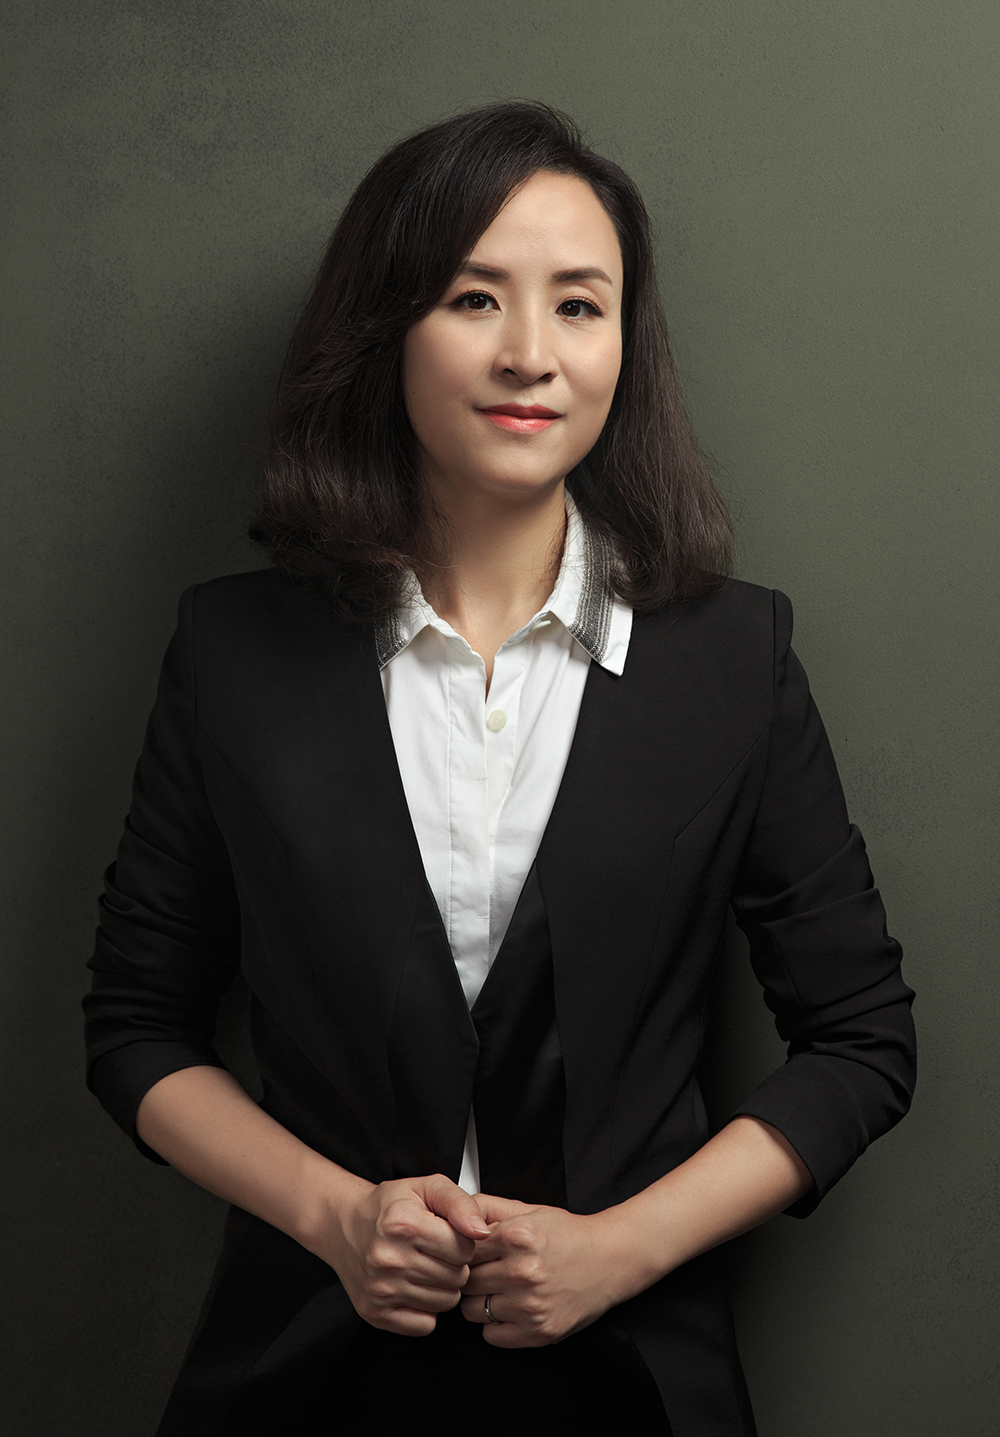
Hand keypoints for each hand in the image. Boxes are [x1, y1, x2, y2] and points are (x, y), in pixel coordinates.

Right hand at [319, 1172, 491, 1335]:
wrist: (344, 1224)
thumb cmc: (391, 1205)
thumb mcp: (428, 1187)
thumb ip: (461, 1203)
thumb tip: (481, 1232)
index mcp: (403, 1223)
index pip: (464, 1249)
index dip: (463, 1241)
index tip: (447, 1234)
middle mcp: (388, 1258)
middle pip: (457, 1278)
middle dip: (454, 1264)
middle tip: (436, 1251)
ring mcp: (379, 1289)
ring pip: (445, 1303)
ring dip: (443, 1287)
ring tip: (426, 1266)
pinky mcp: (375, 1313)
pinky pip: (425, 1325)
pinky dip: (427, 1309)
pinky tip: (415, 1287)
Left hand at [459, 1194, 643, 1348]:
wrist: (611, 1259)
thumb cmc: (569, 1235)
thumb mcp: (528, 1210)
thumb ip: (487, 1209)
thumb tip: (453, 1215)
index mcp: (518, 1236)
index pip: (463, 1250)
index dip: (464, 1252)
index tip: (471, 1254)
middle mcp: (523, 1271)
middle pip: (466, 1281)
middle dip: (471, 1276)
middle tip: (486, 1272)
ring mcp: (531, 1304)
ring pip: (472, 1311)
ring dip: (480, 1302)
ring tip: (499, 1290)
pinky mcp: (540, 1331)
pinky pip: (491, 1336)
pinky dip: (495, 1325)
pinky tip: (510, 1308)